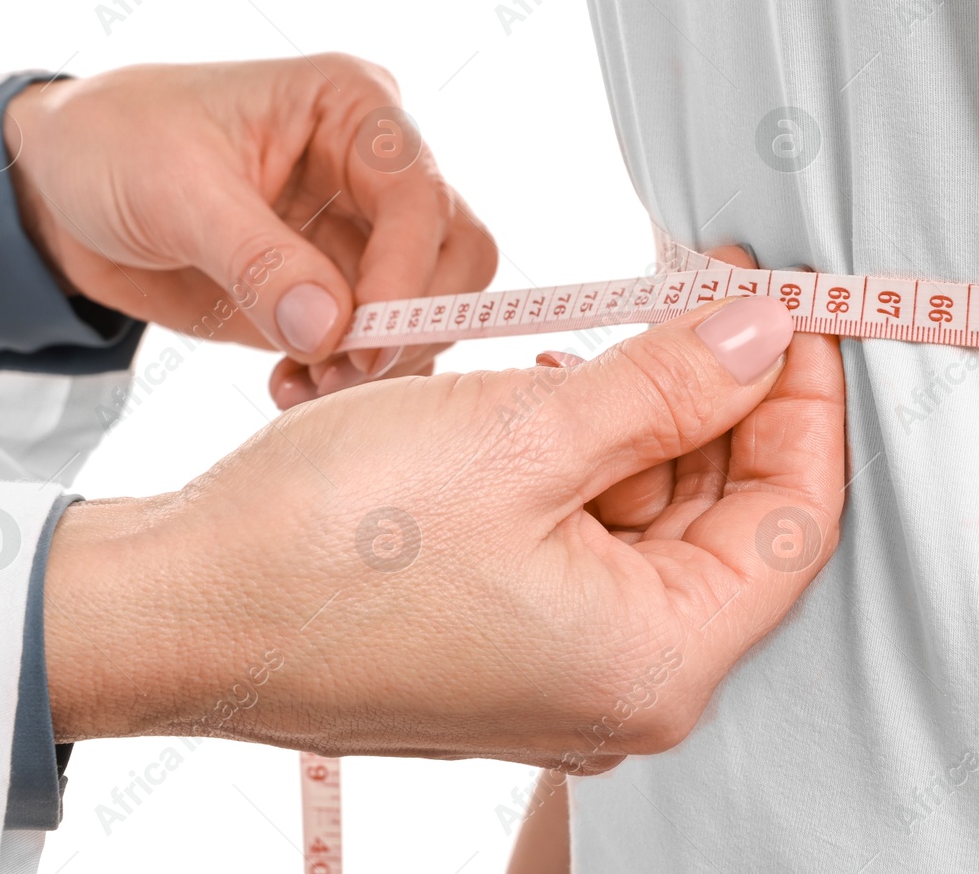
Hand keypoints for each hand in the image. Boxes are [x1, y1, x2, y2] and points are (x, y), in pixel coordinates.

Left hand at [4, 55, 497, 381]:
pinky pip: (380, 344)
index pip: (421, 196)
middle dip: (411, 322)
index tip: (361, 341)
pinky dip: (352, 378)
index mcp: (352, 108)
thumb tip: (331, 329)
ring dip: (382, 362)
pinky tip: (292, 387)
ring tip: (304, 384)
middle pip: (456, 254)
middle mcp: (373, 167)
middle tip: (342, 370)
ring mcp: (360, 232)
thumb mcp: (175, 190)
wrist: (57, 189)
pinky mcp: (336, 289)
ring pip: (429, 308)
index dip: (407, 275)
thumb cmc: (113, 144)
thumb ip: (258, 259)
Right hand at [44, 293, 845, 769]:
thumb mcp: (521, 433)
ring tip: (616, 329)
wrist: (173, 608)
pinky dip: (584, 460)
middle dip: (724, 395)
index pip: (793, 517)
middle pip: (727, 518)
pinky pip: (584, 540)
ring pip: (652, 521)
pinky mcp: (504, 641)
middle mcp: (617, 685)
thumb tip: (764, 335)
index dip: (804, 399)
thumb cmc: (321, 545)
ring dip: (646, 418)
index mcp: (651, 661)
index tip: (792, 308)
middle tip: (705, 292)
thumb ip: (666, 385)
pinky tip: (548, 391)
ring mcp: (557, 669)